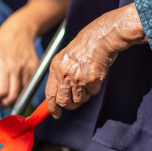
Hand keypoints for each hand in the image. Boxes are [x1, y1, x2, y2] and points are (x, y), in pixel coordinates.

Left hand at [0, 18, 39, 106]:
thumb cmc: (1, 41)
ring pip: (22, 93)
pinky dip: (23, 90)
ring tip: (7, 97)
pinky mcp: (35, 69)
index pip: (1, 91)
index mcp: (3, 64)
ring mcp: (28, 69)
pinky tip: (15, 87)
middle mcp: (17, 68)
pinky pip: (30, 86)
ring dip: (14, 98)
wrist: (21, 30)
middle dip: (5, 103)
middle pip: (13, 96)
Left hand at [45, 3, 145, 118]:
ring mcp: (77, 78)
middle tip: (75, 101)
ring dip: (83, 95)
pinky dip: (94, 88)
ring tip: (87, 81)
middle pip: (63, 101)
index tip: (56, 114)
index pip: (50, 93)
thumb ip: (61, 74)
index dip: (52, 107)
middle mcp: (64, 74)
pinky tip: (95, 75)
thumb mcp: (66, 57)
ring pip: (78, 99)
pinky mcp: (91, 80)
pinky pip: (92, 93)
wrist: (101, 36)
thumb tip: (59, 94)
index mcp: (55, 67)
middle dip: (69, 105)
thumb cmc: (86, 45)